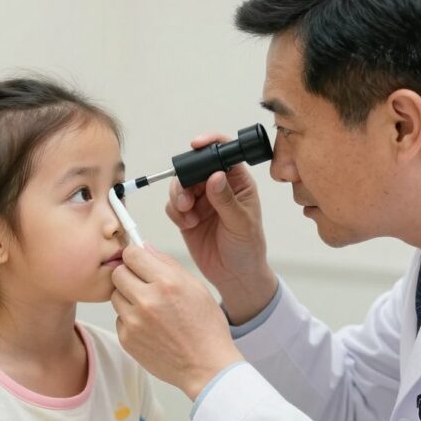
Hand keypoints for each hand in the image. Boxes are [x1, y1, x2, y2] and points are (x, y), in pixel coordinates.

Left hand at [111, 244, 243, 399]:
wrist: (206, 367)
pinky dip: (130, 319)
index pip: (132, 254)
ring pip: (115, 296)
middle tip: (143, 284)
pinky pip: (119, 318)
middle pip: (118, 273)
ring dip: (128, 297)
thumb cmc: (205, 327)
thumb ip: (167, 263)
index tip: (140, 262)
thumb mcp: (196, 287)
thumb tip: (144, 247)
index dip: (135, 256)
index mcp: (167, 282)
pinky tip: (150, 326)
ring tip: (150, 308)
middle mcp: (147, 300)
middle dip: (129, 274)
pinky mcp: (127, 339)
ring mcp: (134, 321)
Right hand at [165, 133, 277, 322]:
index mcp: (238, 182)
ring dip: (178, 197)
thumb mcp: (241, 224)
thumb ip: (226, 200)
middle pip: (194, 168)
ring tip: (187, 214)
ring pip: (180, 185)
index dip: (210, 143)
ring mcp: (202, 201)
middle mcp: (218, 187)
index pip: (224, 152)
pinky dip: (175, 213)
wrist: (234, 276)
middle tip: (186, 199)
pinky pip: (173, 205)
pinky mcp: (188, 215)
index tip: (196, 145)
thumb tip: (215, 176)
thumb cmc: (247, 248)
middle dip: (186, 179)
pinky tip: (188, 225)